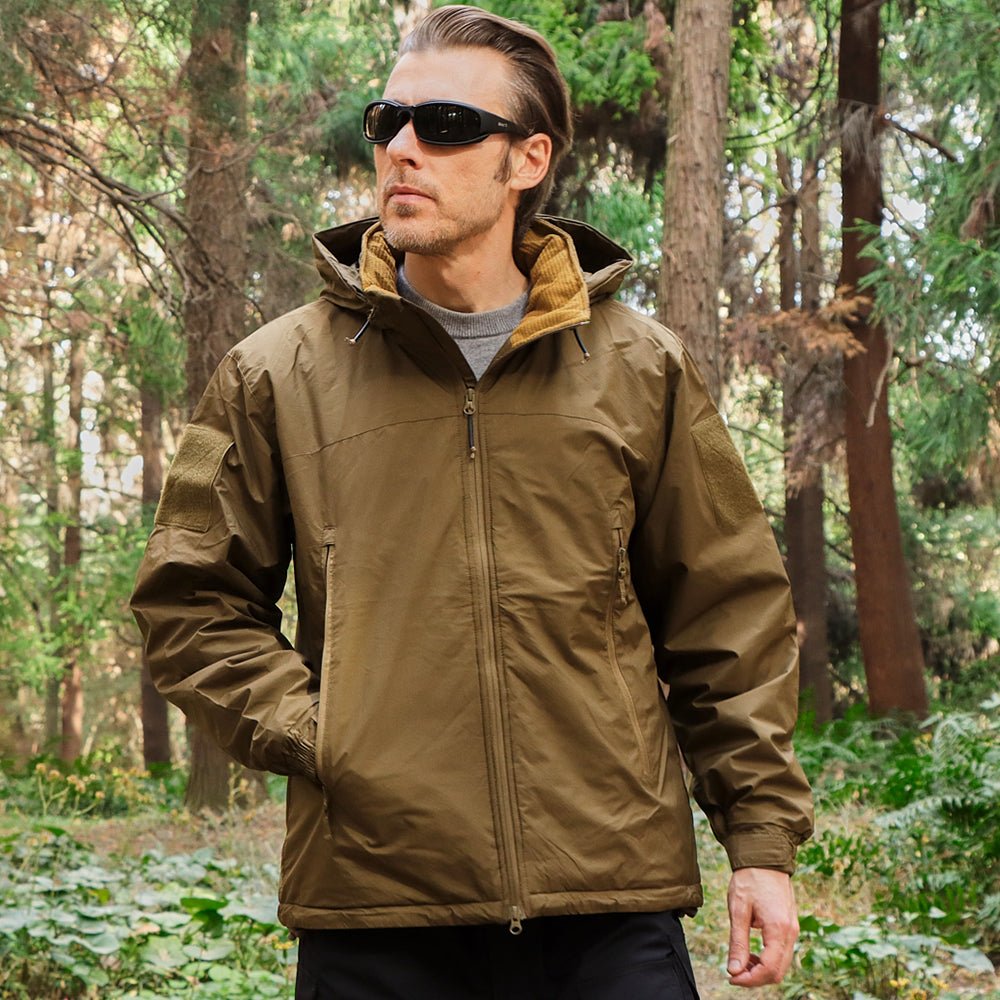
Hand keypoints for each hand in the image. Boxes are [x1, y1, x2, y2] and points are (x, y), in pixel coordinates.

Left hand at [726, 867, 797, 986]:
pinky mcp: (790, 926)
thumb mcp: (739, 910)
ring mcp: (793, 929)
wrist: (764, 857)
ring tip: (740, 962)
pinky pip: (782, 952)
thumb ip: (738, 942)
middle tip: (734, 972)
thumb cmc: (749, 880)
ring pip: (781, 964)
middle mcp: (791, 933)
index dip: (750, 979)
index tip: (731, 976)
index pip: (769, 969)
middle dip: (755, 978)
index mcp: (779, 929)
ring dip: (761, 969)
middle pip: (778, 972)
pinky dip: (768, 959)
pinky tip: (751, 953)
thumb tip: (734, 970)